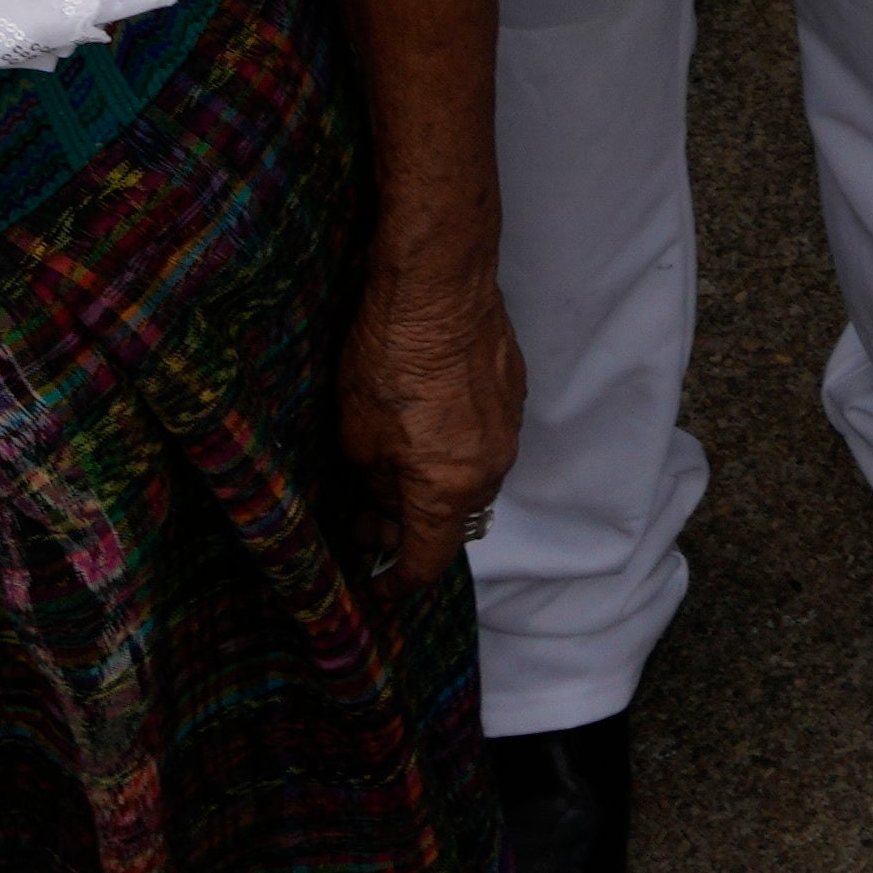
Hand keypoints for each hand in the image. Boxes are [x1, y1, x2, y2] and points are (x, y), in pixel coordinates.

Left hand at [341, 255, 520, 580]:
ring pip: (470, 474)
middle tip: (369, 511)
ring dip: (435, 478)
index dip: (398, 581)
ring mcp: (508, 425)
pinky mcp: (513, 389)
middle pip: (454, 518)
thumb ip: (377, 488)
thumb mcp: (359, 436)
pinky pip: (482, 435)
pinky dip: (454, 440)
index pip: (428, 558)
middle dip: (412, 523)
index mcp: (451, 488)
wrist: (439, 284)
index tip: (378, 588)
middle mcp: (491, 465)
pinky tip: (423, 413)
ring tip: (393, 455)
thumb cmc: (391, 357)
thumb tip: (383, 511)